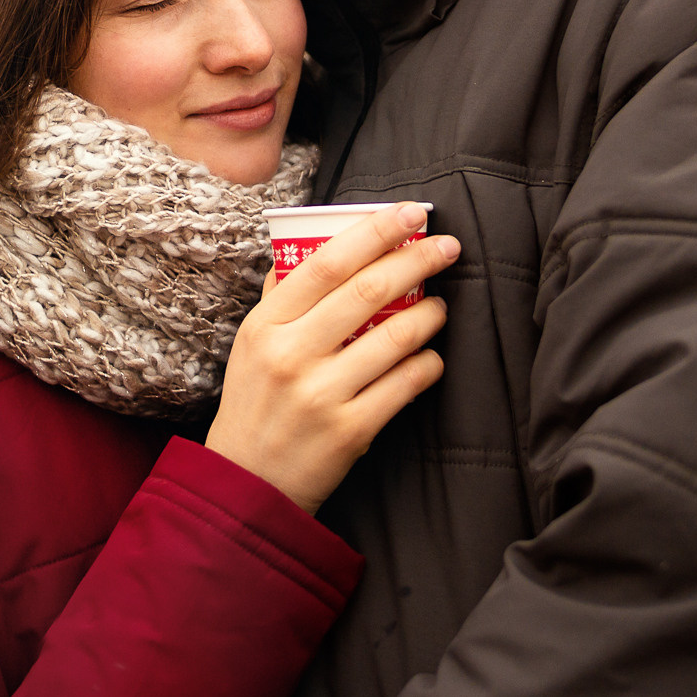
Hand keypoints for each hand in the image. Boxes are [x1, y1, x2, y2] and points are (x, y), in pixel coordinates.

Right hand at [205, 202, 456, 513]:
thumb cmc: (256, 402)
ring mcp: (321, 395)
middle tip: (448, 247)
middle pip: (367, 290)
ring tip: (440, 307)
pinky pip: (406, 385)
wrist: (248, 483)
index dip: (375, 231)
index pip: (325, 261)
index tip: (411, 213)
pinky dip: (427, 364)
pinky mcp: (350, 431)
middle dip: (417, 260)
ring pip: (395, 337)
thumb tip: (312, 243)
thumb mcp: (252, 344)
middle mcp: (291, 355)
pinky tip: (430, 357)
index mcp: (266, 325)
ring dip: (430, 314)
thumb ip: (281, 297)